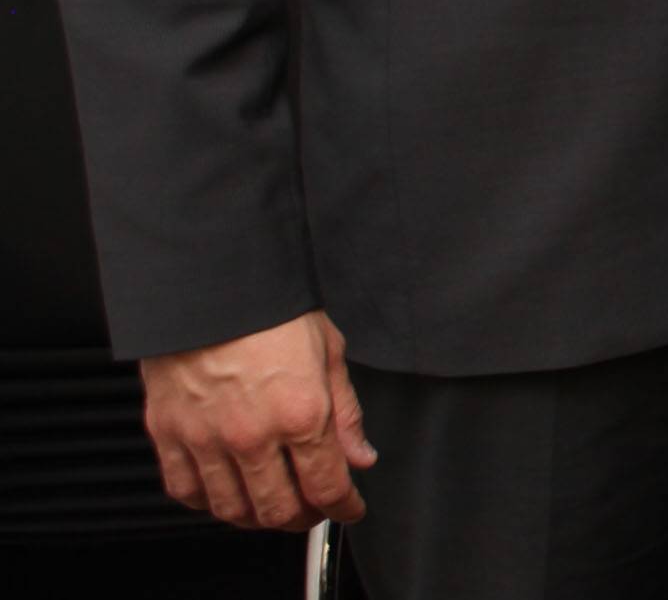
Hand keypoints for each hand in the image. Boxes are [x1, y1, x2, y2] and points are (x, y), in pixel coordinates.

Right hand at [140, 309, 373, 529]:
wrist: (208, 287)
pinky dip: (207, 502)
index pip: (327, 487)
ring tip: (271, 507)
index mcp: (300, 414)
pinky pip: (185, 490)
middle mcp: (251, 435)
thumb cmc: (269, 311)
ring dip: (257, 517)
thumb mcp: (329, 353)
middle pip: (279, 509)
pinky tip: (224, 493)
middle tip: (312, 511)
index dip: (345, 508)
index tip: (350, 508)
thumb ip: (346, 413)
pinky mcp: (169, 435)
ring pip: (231, 509)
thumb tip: (360, 455)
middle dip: (303, 519)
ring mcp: (205, 439)